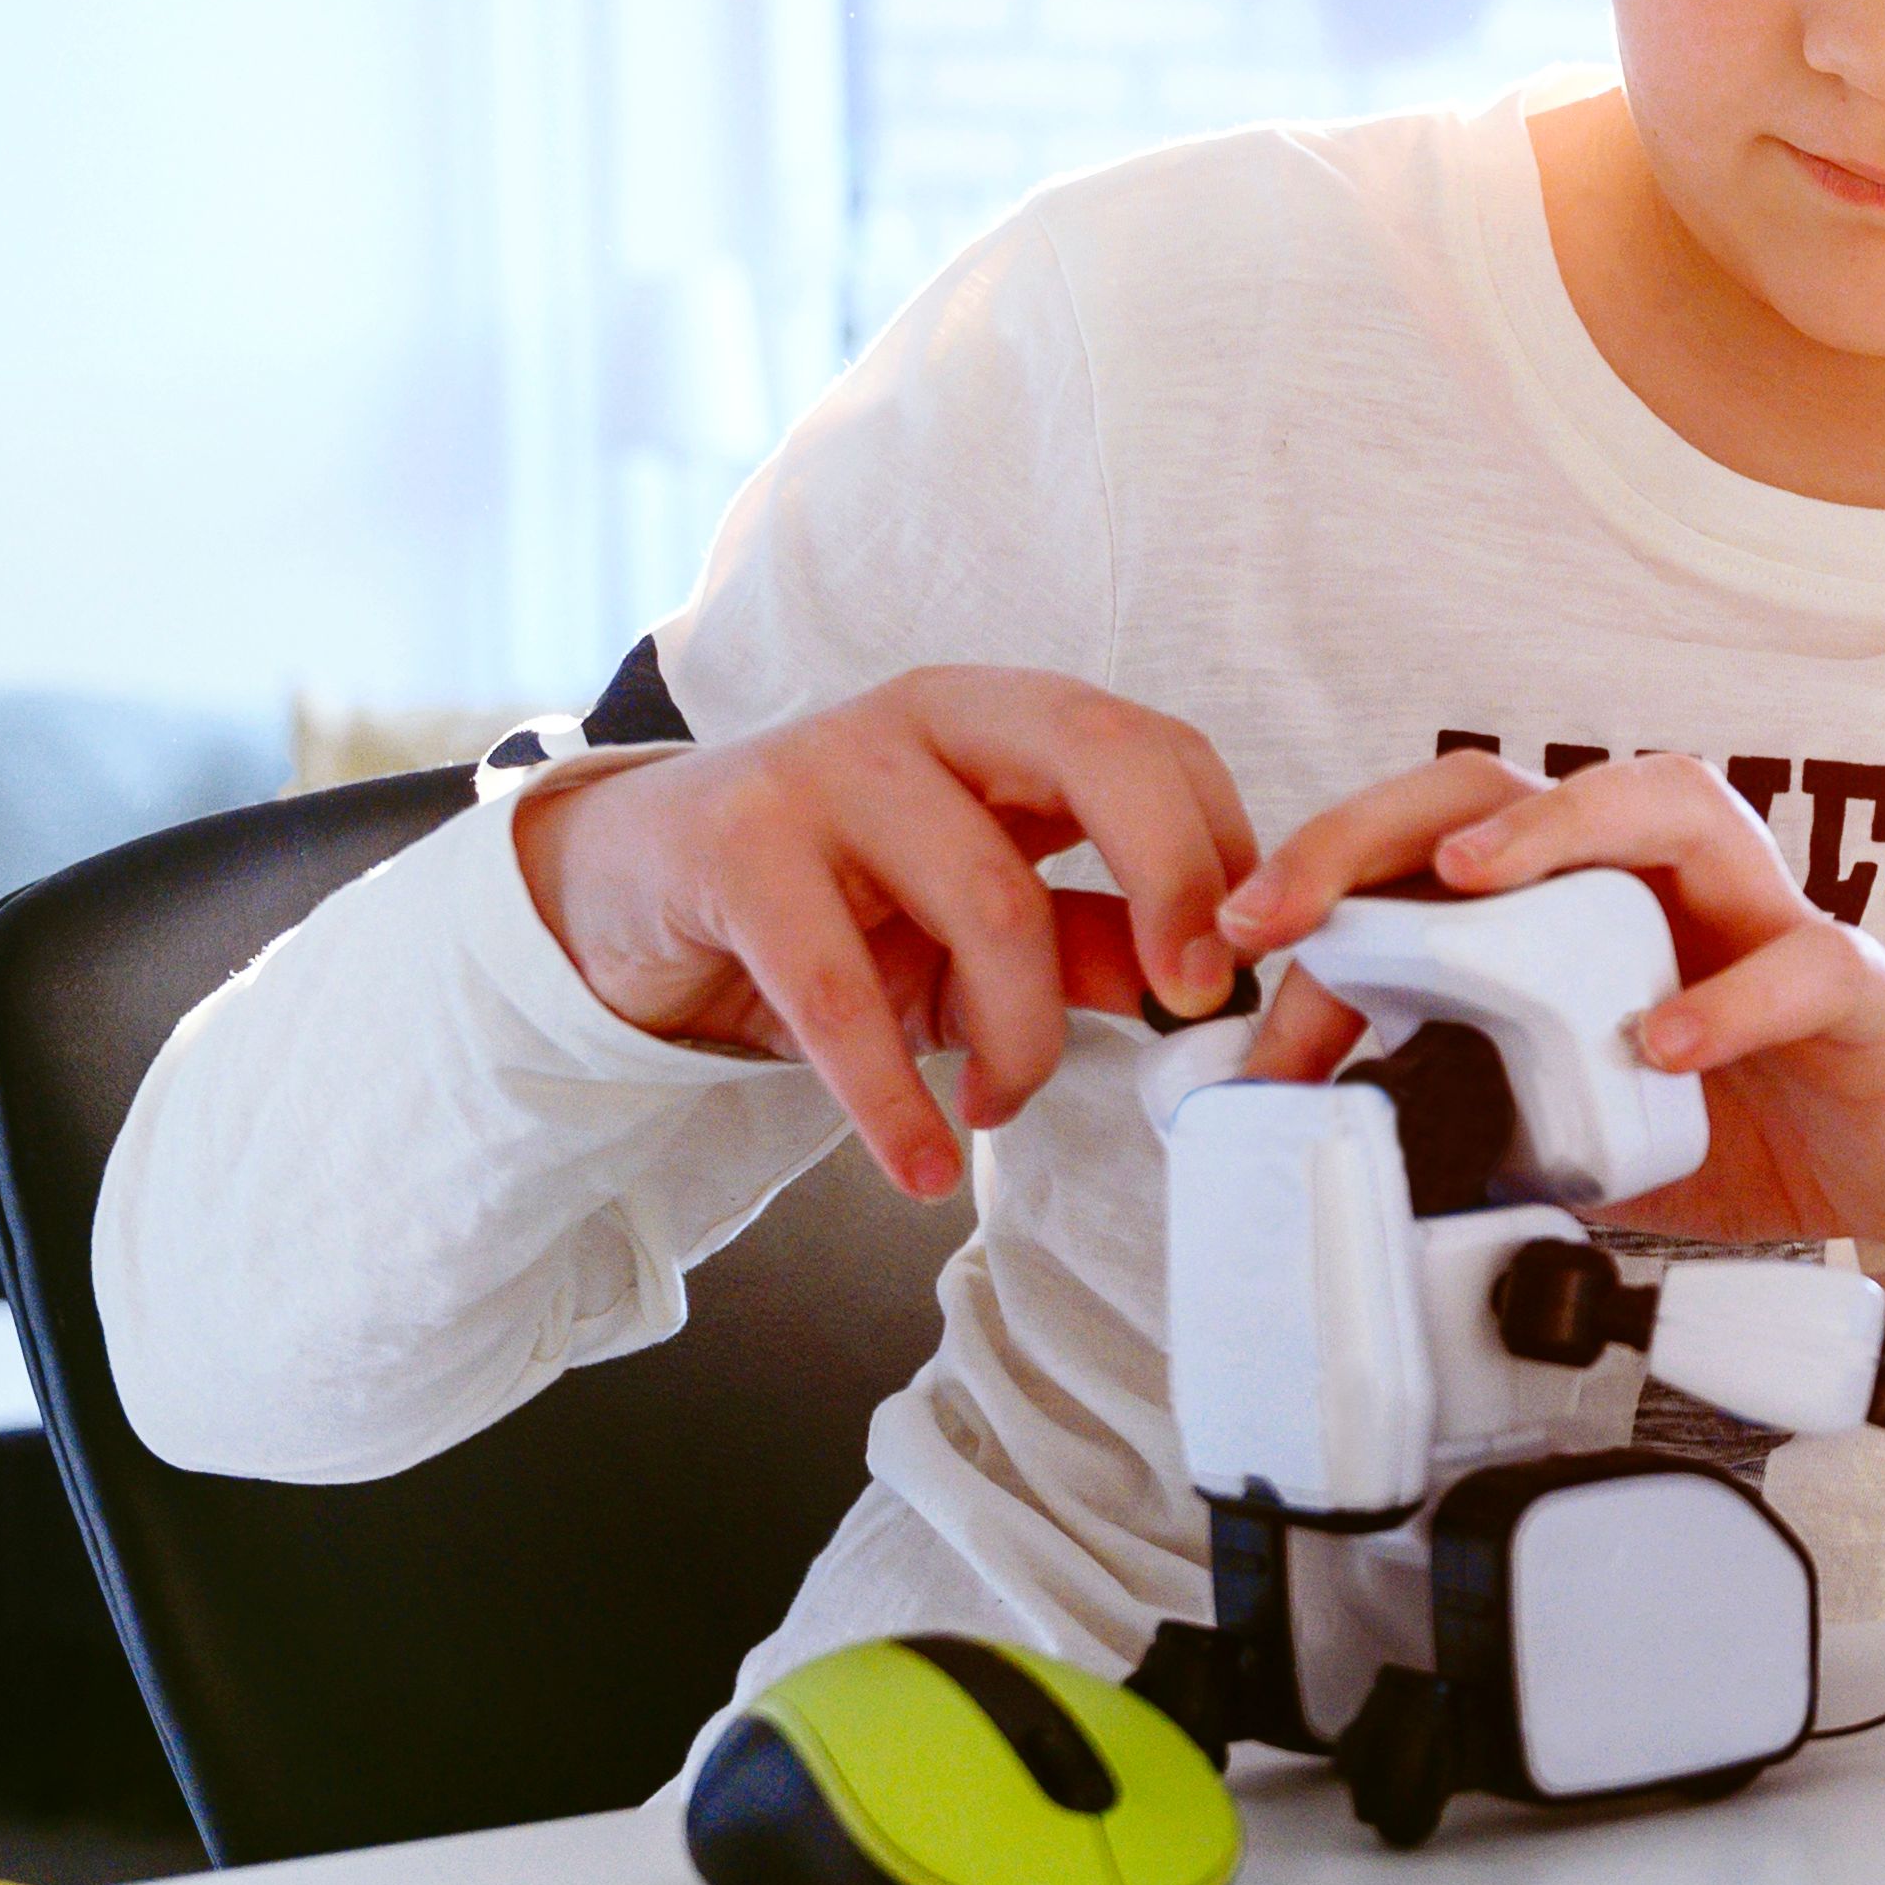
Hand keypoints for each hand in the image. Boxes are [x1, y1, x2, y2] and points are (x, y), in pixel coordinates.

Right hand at [514, 670, 1258, 1194]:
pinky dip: (891, 1098)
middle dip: (1175, 879)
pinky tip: (921, 1166)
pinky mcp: (735, 843)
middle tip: (1193, 998)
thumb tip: (1213, 991)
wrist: (635, 894)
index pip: (1155, 745)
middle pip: (1097, 754)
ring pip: (986, 896)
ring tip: (1000, 1107)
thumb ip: (1087, 946)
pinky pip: (838, 987)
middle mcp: (927, 718)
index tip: (1249, 963)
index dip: (1223, 845)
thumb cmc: (834, 903)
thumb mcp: (972, 930)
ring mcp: (826, 767)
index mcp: (1003, 720)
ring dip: (1023, 1038)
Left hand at [1217, 751, 1884, 1262]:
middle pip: (1511, 782)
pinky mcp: (1853, 985)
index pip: (1429, 846)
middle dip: (1380, 828)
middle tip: (1287, 909)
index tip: (1237, 957)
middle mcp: (1659, 875)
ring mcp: (1762, 914)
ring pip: (1669, 801)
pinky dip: (1725, 1001)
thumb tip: (1325, 1127)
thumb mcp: (1567, 1122)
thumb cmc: (1742, 1112)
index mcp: (1574, 898)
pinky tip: (1658, 1046)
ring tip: (1464, 885)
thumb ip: (1466, 1104)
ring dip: (1555, 827)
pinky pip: (1798, 965)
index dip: (1325, 887)